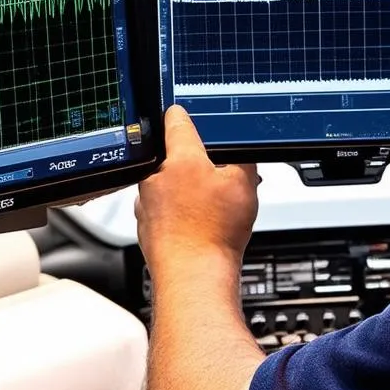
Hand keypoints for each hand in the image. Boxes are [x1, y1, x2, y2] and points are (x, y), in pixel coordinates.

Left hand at [135, 105, 260, 274]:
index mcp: (179, 158)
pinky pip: (162, 210)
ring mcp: (146, 203)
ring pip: (168, 185)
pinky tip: (197, 227)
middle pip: (175, 157)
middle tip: (218, 180)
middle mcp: (155, 176)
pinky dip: (177, 214)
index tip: (184, 113)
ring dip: (185, 191)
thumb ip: (242, 159)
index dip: (184, 114)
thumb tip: (240, 151)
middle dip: (195, 165)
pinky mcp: (145, 226)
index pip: (175, 120)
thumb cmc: (214, 233)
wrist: (193, 276)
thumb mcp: (244, 185)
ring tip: (211, 210)